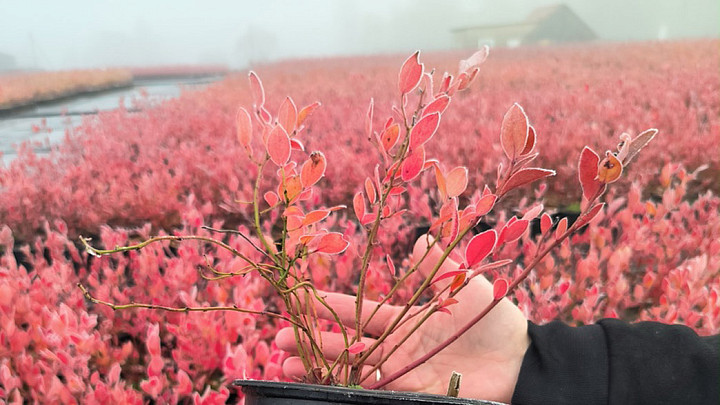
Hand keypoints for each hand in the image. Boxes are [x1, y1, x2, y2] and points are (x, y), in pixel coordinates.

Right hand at [276, 236, 529, 402]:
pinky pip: (371, 390)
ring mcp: (401, 374)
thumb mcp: (464, 283)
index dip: (328, 308)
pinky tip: (319, 385)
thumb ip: (438, 264)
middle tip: (279, 339)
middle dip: (312, 340)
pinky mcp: (410, 394)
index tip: (298, 299)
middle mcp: (396, 348)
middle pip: (345, 344)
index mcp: (404, 321)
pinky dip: (343, 387)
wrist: (521, 361)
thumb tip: (419, 239)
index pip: (358, 313)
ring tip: (285, 364)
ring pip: (350, 370)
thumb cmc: (495, 321)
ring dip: (318, 366)